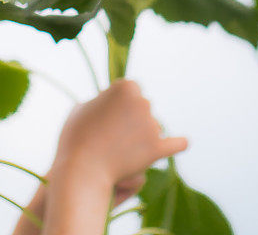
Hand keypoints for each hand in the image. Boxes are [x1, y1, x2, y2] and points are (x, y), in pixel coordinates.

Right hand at [53, 79, 187, 196]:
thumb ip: (102, 101)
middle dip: (130, 118)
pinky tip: (180, 142)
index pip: (128, 90)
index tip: (104, 116)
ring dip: (141, 135)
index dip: (115, 102)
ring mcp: (153, 126)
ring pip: (151, 127)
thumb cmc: (76, 137)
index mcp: (126, 87)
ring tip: (119, 150)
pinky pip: (177, 143)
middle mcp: (143, 102)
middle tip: (111, 135)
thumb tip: (113, 106)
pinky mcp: (158, 149)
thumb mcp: (81, 107)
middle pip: (141, 107)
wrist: (82, 170)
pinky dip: (178, 143)